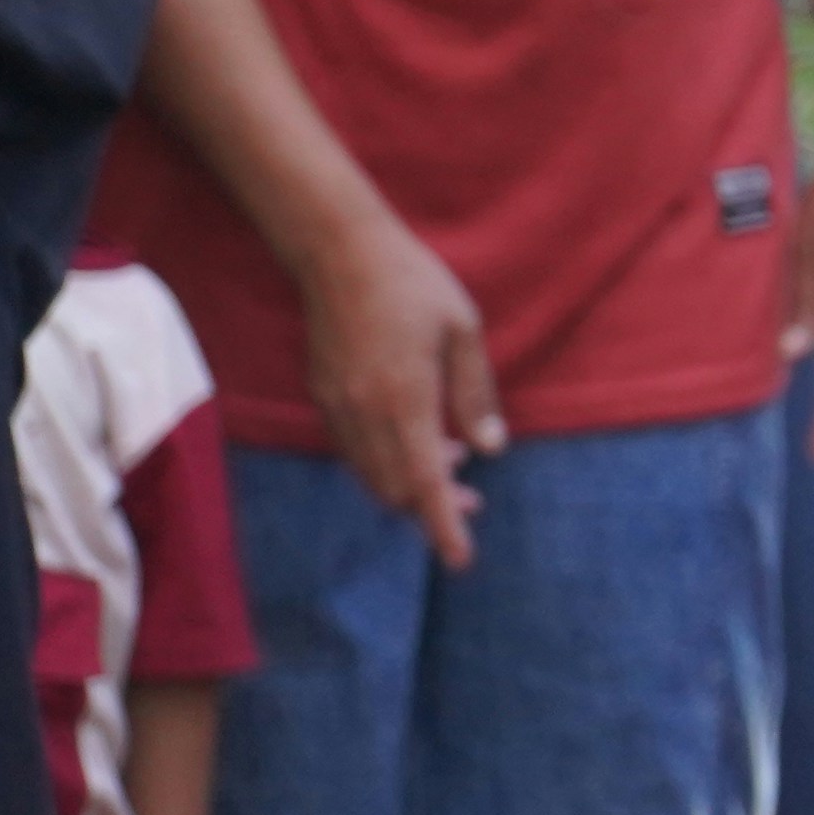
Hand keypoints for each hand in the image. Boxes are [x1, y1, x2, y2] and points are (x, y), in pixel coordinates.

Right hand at [300, 218, 497, 567]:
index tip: (460, 561)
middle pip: (395, 490)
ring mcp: (336, 408)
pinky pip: (354, 451)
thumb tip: (490, 448)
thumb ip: (475, 393)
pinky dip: (386, 461)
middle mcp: (363, 414)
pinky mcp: (323, 397)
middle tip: (473, 502)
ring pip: (372, 475)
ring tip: (455, 467)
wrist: (340, 253)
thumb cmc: (414, 284)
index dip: (442, 527)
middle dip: (432, 508)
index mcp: (405, 400)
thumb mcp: (464, 330)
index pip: (425, 484)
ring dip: (409, 485)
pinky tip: (419, 439)